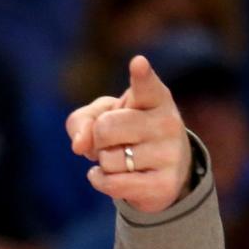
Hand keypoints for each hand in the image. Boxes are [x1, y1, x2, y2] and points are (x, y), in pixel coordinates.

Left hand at [65, 55, 193, 213]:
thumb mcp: (102, 117)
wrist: (159, 171)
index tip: (138, 63)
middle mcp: (167, 122)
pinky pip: (113, 184)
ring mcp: (169, 155)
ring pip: (108, 160)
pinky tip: (109, 176)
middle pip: (106, 128)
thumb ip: (82, 121)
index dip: (141, 75)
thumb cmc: (126, 134)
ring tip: (121, 159)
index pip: (146, 85)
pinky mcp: (164, 185)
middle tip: (112, 141)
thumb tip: (79, 145)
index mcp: (155, 97)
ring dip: (104, 163)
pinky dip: (101, 181)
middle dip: (98, 139)